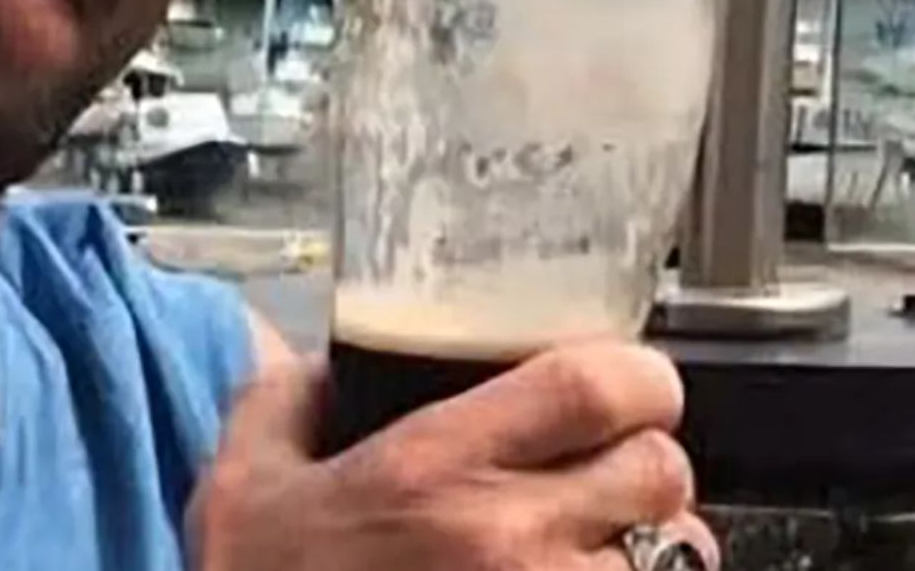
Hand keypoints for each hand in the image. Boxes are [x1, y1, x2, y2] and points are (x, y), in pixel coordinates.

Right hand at [190, 340, 718, 569]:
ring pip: (673, 556)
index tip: (614, 384)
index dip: (632, 376)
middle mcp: (508, 541)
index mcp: (433, 469)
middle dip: (639, 463)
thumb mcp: (241, 485)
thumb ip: (282, 399)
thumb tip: (320, 364)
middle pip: (660, 471)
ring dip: (643, 544)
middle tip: (597, 469)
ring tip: (591, 546)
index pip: (596, 387)